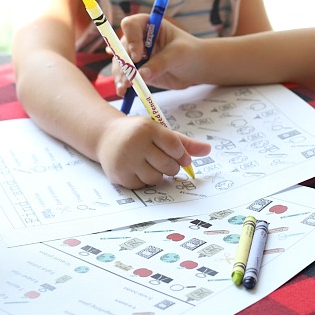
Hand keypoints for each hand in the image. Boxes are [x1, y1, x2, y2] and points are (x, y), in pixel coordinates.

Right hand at [96, 113, 210, 188]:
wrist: (106, 136)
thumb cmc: (139, 134)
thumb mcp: (160, 132)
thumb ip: (184, 142)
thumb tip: (208, 150)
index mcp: (148, 128)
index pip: (175, 147)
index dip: (182, 155)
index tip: (181, 157)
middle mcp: (135, 143)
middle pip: (168, 166)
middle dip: (171, 167)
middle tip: (164, 161)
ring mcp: (126, 160)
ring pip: (156, 178)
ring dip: (158, 175)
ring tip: (150, 164)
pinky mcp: (119, 175)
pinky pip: (142, 186)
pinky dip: (144, 181)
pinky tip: (138, 169)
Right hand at [117, 15, 208, 92]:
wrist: (195, 67)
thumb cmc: (189, 52)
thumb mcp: (177, 54)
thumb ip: (160, 63)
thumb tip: (141, 75)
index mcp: (147, 24)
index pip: (130, 26)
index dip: (131, 39)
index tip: (137, 56)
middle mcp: (137, 38)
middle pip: (121, 47)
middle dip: (123, 64)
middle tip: (129, 79)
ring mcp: (135, 55)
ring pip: (120, 63)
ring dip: (121, 76)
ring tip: (124, 88)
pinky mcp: (136, 70)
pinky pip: (125, 76)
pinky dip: (123, 84)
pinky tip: (123, 92)